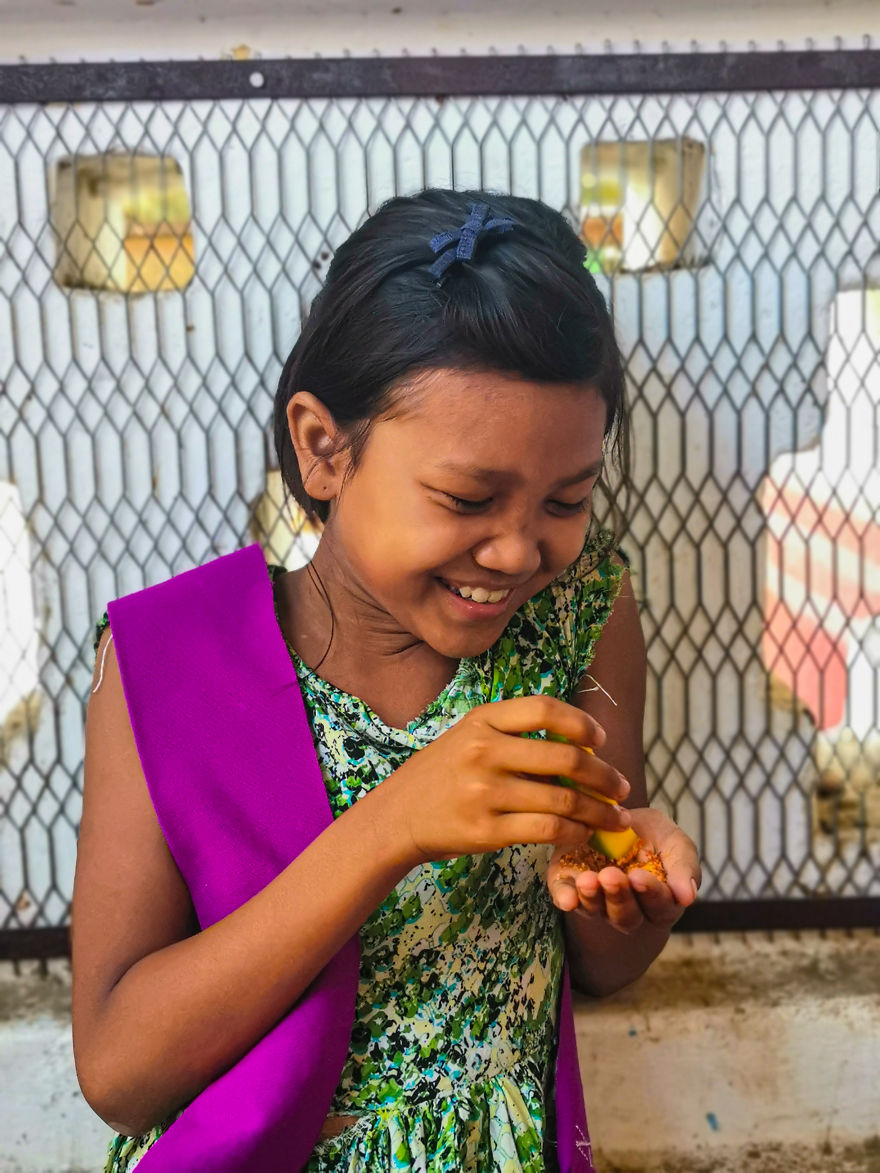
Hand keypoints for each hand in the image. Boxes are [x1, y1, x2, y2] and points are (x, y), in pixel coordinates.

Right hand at [382, 695, 632, 866]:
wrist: (397, 816)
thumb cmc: (442, 774)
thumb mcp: (468, 736)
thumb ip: (513, 733)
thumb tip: (577, 744)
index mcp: (482, 720)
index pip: (545, 709)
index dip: (581, 723)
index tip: (599, 740)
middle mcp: (483, 750)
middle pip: (564, 758)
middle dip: (604, 775)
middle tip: (622, 786)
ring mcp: (485, 791)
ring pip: (563, 800)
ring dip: (599, 811)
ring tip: (616, 817)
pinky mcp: (487, 830)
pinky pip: (547, 830)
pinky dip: (575, 832)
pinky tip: (584, 833)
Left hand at [546, 807, 700, 933]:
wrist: (614, 818)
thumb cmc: (652, 835)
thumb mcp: (674, 842)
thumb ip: (684, 867)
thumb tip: (688, 897)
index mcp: (659, 901)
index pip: (659, 906)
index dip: (650, 893)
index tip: (639, 877)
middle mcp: (627, 908)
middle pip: (625, 915)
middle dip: (618, 897)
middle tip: (611, 876)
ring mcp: (596, 901)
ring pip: (595, 910)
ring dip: (591, 898)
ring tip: (588, 880)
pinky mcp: (569, 887)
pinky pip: (565, 898)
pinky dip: (565, 898)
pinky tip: (565, 898)